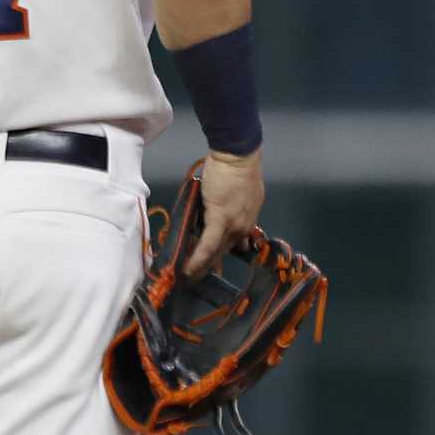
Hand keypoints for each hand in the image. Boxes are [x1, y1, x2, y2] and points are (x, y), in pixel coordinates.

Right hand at [186, 147, 263, 277]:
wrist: (237, 156)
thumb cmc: (234, 167)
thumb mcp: (238, 192)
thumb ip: (230, 207)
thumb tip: (216, 218)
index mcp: (248, 219)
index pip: (235, 244)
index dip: (221, 256)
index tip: (210, 266)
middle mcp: (244, 226)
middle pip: (225, 252)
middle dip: (209, 266)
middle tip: (194, 278)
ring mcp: (234, 224)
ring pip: (216, 252)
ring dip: (201, 266)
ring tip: (187, 278)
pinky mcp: (220, 220)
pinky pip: (208, 245)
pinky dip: (198, 258)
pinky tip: (187, 268)